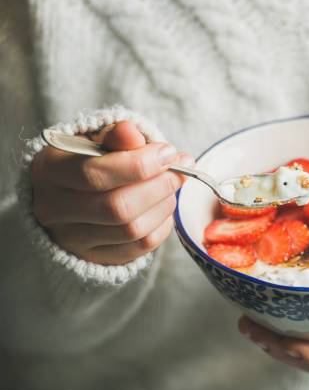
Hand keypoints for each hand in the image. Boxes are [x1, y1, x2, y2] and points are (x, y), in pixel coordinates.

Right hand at [31, 121, 192, 264]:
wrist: (70, 195)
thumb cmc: (88, 160)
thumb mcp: (97, 140)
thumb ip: (116, 136)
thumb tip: (133, 132)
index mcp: (49, 171)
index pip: (95, 174)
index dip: (140, 164)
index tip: (169, 152)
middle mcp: (54, 210)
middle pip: (117, 207)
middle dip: (159, 186)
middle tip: (178, 172)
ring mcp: (72, 239)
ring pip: (132, 229)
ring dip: (163, 205)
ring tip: (171, 187)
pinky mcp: (95, 257)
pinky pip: (140, 247)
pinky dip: (162, 225)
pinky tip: (162, 208)